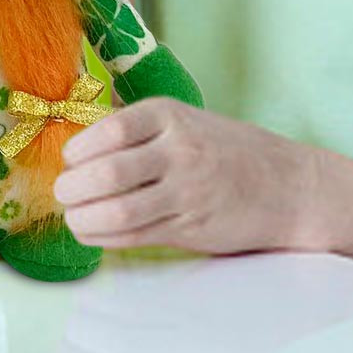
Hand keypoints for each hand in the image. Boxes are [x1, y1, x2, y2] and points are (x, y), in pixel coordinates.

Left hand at [54, 99, 345, 255]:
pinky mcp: (192, 228)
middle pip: (109, 173)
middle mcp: (178, 151)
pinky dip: (106, 236)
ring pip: (120, 210)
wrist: (289, 186)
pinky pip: (137, 235)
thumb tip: (80, 137)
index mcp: (169, 116)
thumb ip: (138, 126)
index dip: (79, 149)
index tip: (68, 159)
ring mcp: (187, 192)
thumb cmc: (226, 148)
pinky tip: (94, 233)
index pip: (110, 130)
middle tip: (62, 192)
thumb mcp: (185, 119)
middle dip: (74, 187)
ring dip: (84, 217)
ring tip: (73, 216)